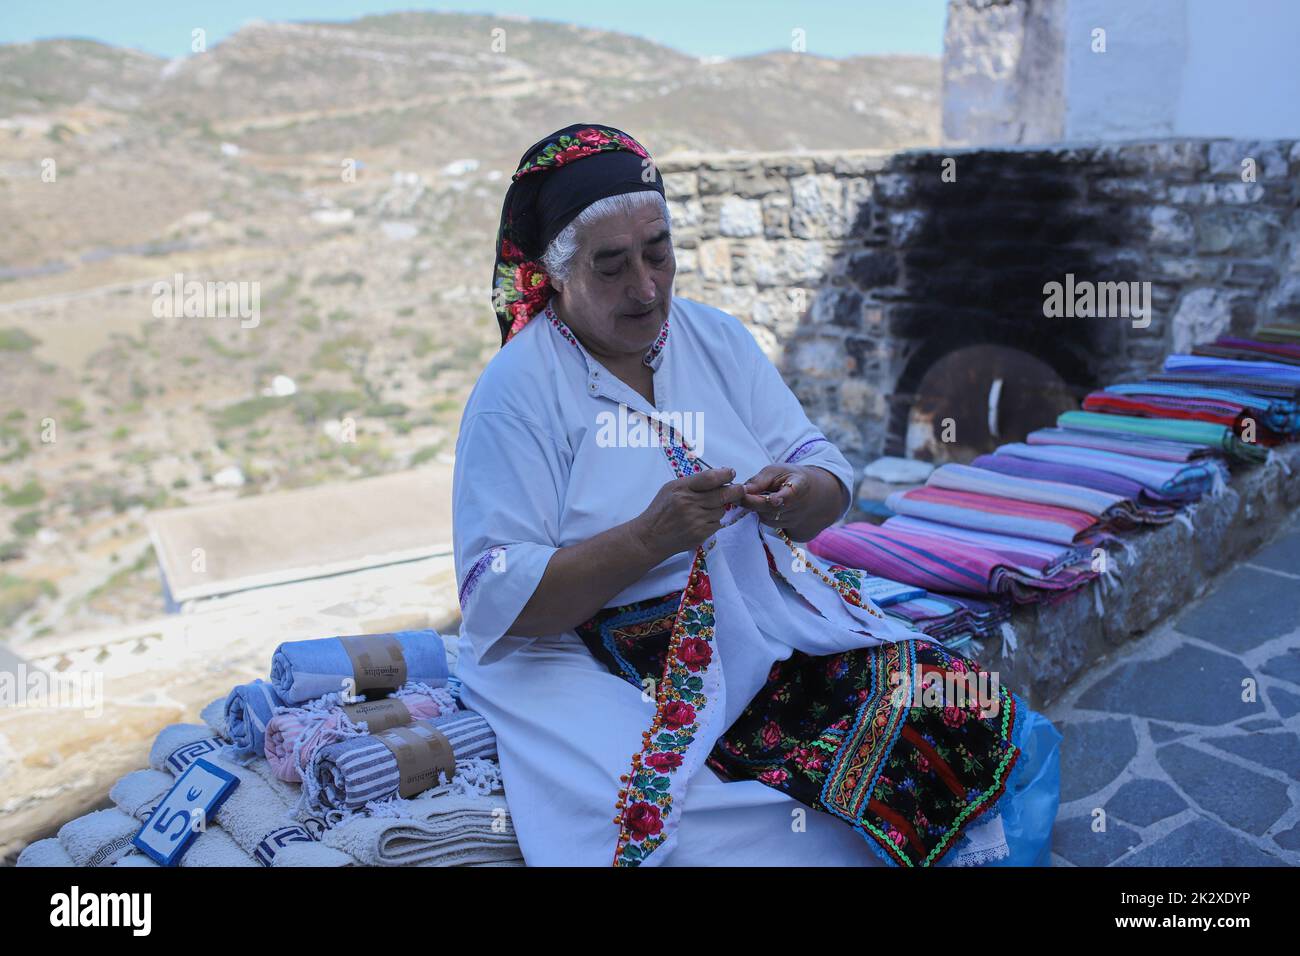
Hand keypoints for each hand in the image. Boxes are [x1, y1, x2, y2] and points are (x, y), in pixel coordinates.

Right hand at [631, 466, 747, 560]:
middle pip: (723, 494)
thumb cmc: (660, 510)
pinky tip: (702, 520)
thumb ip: (692, 482)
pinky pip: (717, 523)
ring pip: (721, 510)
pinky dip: (714, 521)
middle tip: (741, 489)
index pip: (710, 478)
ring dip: (720, 507)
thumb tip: (718, 476)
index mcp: (682, 488)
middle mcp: (690, 503)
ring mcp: (696, 520)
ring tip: (707, 508)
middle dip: (736, 490)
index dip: (725, 474)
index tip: (731, 473)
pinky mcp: (700, 534)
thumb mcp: (671, 488)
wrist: (650, 537)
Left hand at [739, 464, 810, 529]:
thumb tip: (743, 490)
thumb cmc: (789, 477)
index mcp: (800, 487)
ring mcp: (794, 519)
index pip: (791, 495)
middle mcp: (799, 507)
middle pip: (772, 509)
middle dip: (753, 502)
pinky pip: (767, 522)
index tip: (773, 499)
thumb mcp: (776, 471)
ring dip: (756, 508)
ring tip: (755, 496)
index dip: (781, 498)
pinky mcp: (787, 528)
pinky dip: (760, 513)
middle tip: (738, 495)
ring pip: (767, 517)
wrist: (809, 492)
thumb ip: (760, 480)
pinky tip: (761, 504)